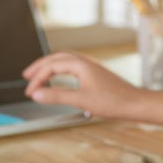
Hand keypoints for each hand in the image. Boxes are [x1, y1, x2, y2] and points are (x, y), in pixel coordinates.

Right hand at [23, 51, 144, 119]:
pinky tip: (60, 80)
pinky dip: (61, 71)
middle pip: (57, 58)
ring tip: (39, 76)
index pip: (52, 66)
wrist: (135, 104)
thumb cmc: (114, 102)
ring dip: (50, 67)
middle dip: (40, 66)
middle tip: (26, 75)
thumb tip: (37, 94)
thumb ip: (57, 97)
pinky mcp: (95, 75)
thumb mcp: (82, 101)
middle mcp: (86, 63)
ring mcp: (91, 68)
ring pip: (65, 60)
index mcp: (81, 65)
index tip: (30, 92)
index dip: (38, 78)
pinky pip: (72, 67)